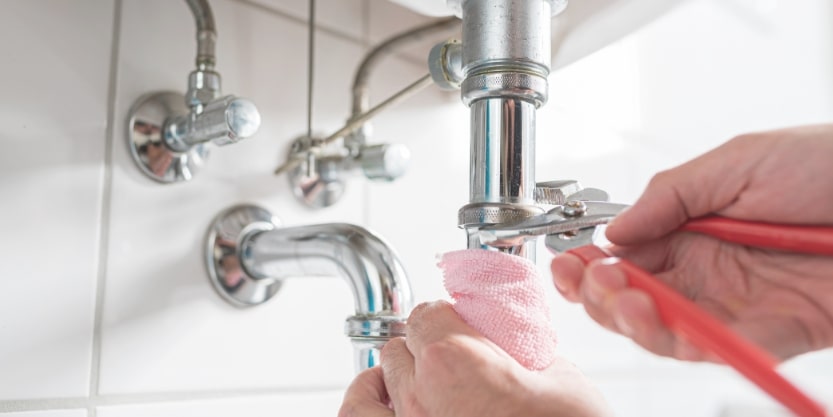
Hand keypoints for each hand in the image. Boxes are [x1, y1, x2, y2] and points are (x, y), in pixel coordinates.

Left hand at [338, 301, 610, 416]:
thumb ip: (527, 354)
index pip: (427, 314)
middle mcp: (419, 395)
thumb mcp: (562, 381)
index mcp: (453, 361)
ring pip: (377, 380)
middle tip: (452, 356)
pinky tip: (380, 398)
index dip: (446, 318)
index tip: (458, 324)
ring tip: (415, 377)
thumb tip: (515, 349)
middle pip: (401, 346)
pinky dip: (367, 402)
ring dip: (397, 373)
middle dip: (426, 346)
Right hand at [551, 124, 832, 360]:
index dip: (590, 266)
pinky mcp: (773, 334)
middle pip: (637, 300)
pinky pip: (723, 349)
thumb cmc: (829, 164)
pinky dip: (689, 344)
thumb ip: (669, 195)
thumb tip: (614, 232)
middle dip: (601, 296)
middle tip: (591, 282)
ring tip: (623, 299)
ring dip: (634, 321)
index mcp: (692, 229)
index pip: (627, 257)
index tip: (568, 263)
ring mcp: (737, 305)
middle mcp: (708, 271)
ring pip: (668, 332)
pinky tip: (666, 323)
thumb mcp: (738, 161)